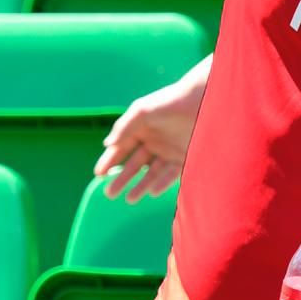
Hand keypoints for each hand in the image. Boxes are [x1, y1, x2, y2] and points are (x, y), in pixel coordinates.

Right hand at [93, 70, 203, 200]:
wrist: (202, 100)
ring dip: (141, 186)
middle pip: (134, 164)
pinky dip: (162, 183)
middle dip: (122, 179)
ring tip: (130, 199)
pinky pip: (172, 174)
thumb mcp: (142, 111)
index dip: (109, 161)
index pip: (121, 149)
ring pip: (152, 173)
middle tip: (109, 194)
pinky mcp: (185, 156)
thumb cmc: (169, 102)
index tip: (98, 175)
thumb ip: (124, 127)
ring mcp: (170, 150)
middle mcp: (154, 141)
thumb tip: (107, 144)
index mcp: (141, 129)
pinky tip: (152, 192)